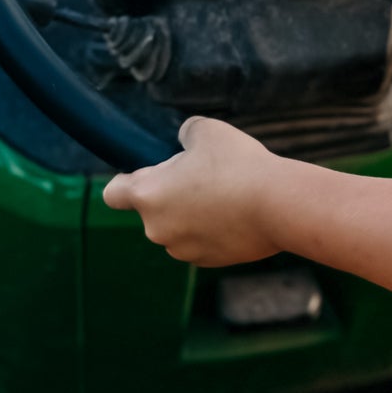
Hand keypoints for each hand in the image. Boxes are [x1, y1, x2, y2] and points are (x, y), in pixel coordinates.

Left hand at [102, 116, 287, 266]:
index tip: (152, 172)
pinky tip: (240, 214)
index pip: (114, 193)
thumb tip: (185, 140)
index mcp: (148, 194)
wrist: (278, 205)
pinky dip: (215, 230)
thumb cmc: (239, 165)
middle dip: (174, 193)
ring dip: (194, 213)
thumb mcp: (209, 131)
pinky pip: (202, 241)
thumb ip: (186, 133)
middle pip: (153, 208)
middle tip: (207, 175)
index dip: (128, 181)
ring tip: (229, 194)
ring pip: (179, 226)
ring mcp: (182, 248)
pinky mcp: (208, 261)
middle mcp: (156, 228)